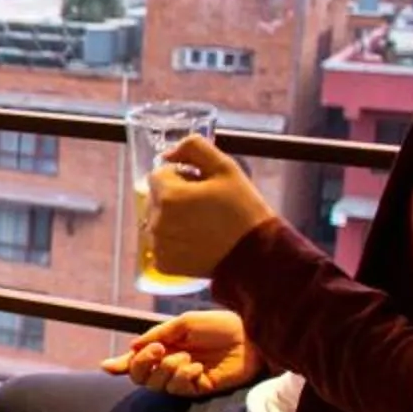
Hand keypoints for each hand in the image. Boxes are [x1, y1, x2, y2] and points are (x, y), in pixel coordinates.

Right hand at [99, 309, 262, 396]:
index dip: (120, 365)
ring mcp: (184, 377)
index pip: (137, 360)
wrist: (249, 335)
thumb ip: (157, 335)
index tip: (107, 366)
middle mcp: (170, 364)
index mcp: (164, 347)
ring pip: (157, 384)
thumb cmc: (218, 325)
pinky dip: (184, 376)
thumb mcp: (184, 323)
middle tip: (158, 350)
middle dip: (142, 364)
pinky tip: (198, 367)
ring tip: (188, 357)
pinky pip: (179, 388)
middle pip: (140, 377)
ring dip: (168, 368)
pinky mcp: (199, 388)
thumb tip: (131, 347)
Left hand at [145, 134, 278, 282]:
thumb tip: (168, 153)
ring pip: (157, 221)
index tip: (201, 187)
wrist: (256, 253)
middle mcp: (156, 222)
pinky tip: (197, 242)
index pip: (159, 175)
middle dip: (175, 198)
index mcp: (168, 196)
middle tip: (204, 206)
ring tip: (202, 225)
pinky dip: (174, 242)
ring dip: (173, 219)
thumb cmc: (243, 209)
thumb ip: (194, 147)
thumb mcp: (225, 167)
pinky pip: (161, 244)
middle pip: (156, 198)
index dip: (181, 177)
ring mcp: (158, 245)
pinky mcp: (163, 264)